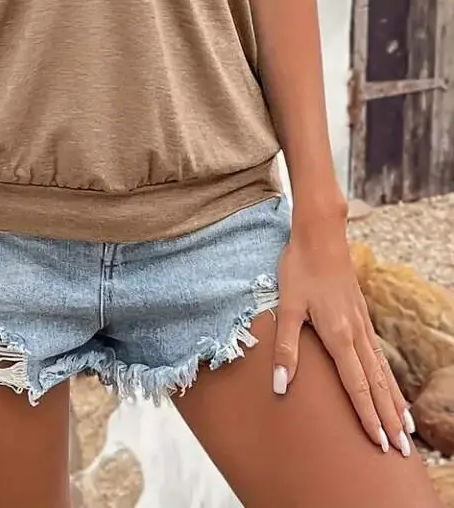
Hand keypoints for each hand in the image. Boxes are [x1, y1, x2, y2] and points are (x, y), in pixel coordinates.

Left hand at [273, 213, 413, 455]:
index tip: (379, 442)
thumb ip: (285, 347)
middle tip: (401, 451)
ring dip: (394, 401)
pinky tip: (391, 386)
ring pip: (382, 371)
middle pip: (376, 384)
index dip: (368, 416)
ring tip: (407, 429)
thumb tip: (280, 386)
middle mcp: (356, 333)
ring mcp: (362, 324)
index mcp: (339, 335)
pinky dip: (389, 378)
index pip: (356, 386)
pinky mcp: (361, 315)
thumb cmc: (300, 268)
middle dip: (389, 418)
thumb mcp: (286, 306)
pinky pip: (379, 356)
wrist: (320, 235)